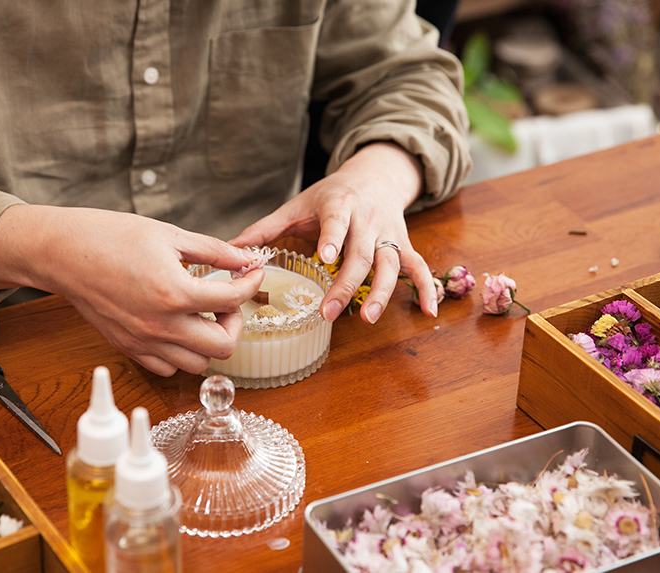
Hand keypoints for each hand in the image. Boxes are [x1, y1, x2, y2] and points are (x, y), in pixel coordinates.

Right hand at [0, 205, 263, 375]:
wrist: (63, 252)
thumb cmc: (109, 236)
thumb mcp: (169, 234)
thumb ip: (214, 250)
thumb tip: (246, 258)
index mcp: (174, 292)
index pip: (233, 300)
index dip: (251, 284)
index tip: (251, 274)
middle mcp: (161, 325)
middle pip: (223, 347)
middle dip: (234, 322)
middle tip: (227, 301)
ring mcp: (144, 341)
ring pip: (198, 364)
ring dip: (209, 342)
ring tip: (202, 314)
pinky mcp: (128, 347)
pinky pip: (167, 368)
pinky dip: (181, 353)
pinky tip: (178, 327)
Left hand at [231, 142, 437, 322]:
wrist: (374, 176)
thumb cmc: (330, 195)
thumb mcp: (297, 205)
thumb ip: (265, 229)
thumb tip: (231, 252)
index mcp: (339, 204)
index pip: (338, 221)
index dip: (334, 238)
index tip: (326, 258)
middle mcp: (368, 218)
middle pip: (362, 253)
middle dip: (348, 283)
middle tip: (330, 311)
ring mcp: (389, 232)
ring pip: (392, 263)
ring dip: (384, 291)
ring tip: (370, 318)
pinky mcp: (404, 244)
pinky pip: (418, 266)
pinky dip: (427, 288)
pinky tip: (428, 312)